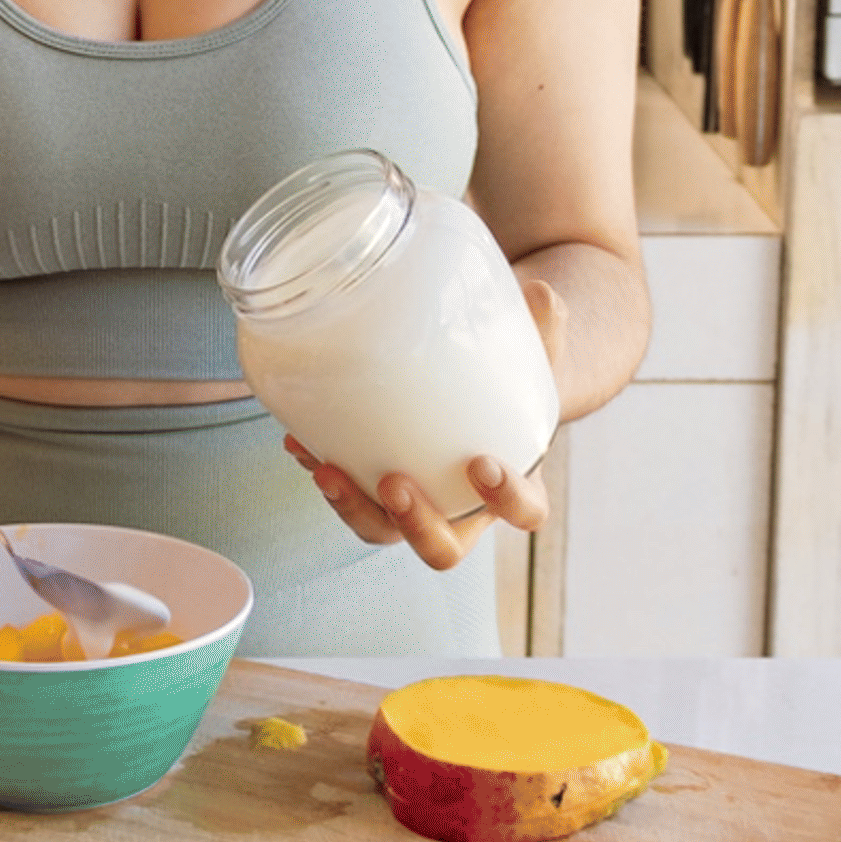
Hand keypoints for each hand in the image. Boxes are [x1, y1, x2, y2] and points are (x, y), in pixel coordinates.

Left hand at [285, 276, 564, 571]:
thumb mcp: (531, 357)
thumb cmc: (510, 385)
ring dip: (352, 507)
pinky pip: (346, 497)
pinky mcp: (373, 493)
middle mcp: (463, 512)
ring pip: (382, 532)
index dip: (506, 500)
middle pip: (443, 549)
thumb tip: (539, 292)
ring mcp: (416, 510)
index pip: (524, 513)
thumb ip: (540, 329)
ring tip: (326, 469)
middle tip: (394, 483)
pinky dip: (323, 472)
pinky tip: (300, 442)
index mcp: (513, 489)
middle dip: (416, 524)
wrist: (480, 395)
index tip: (482, 465)